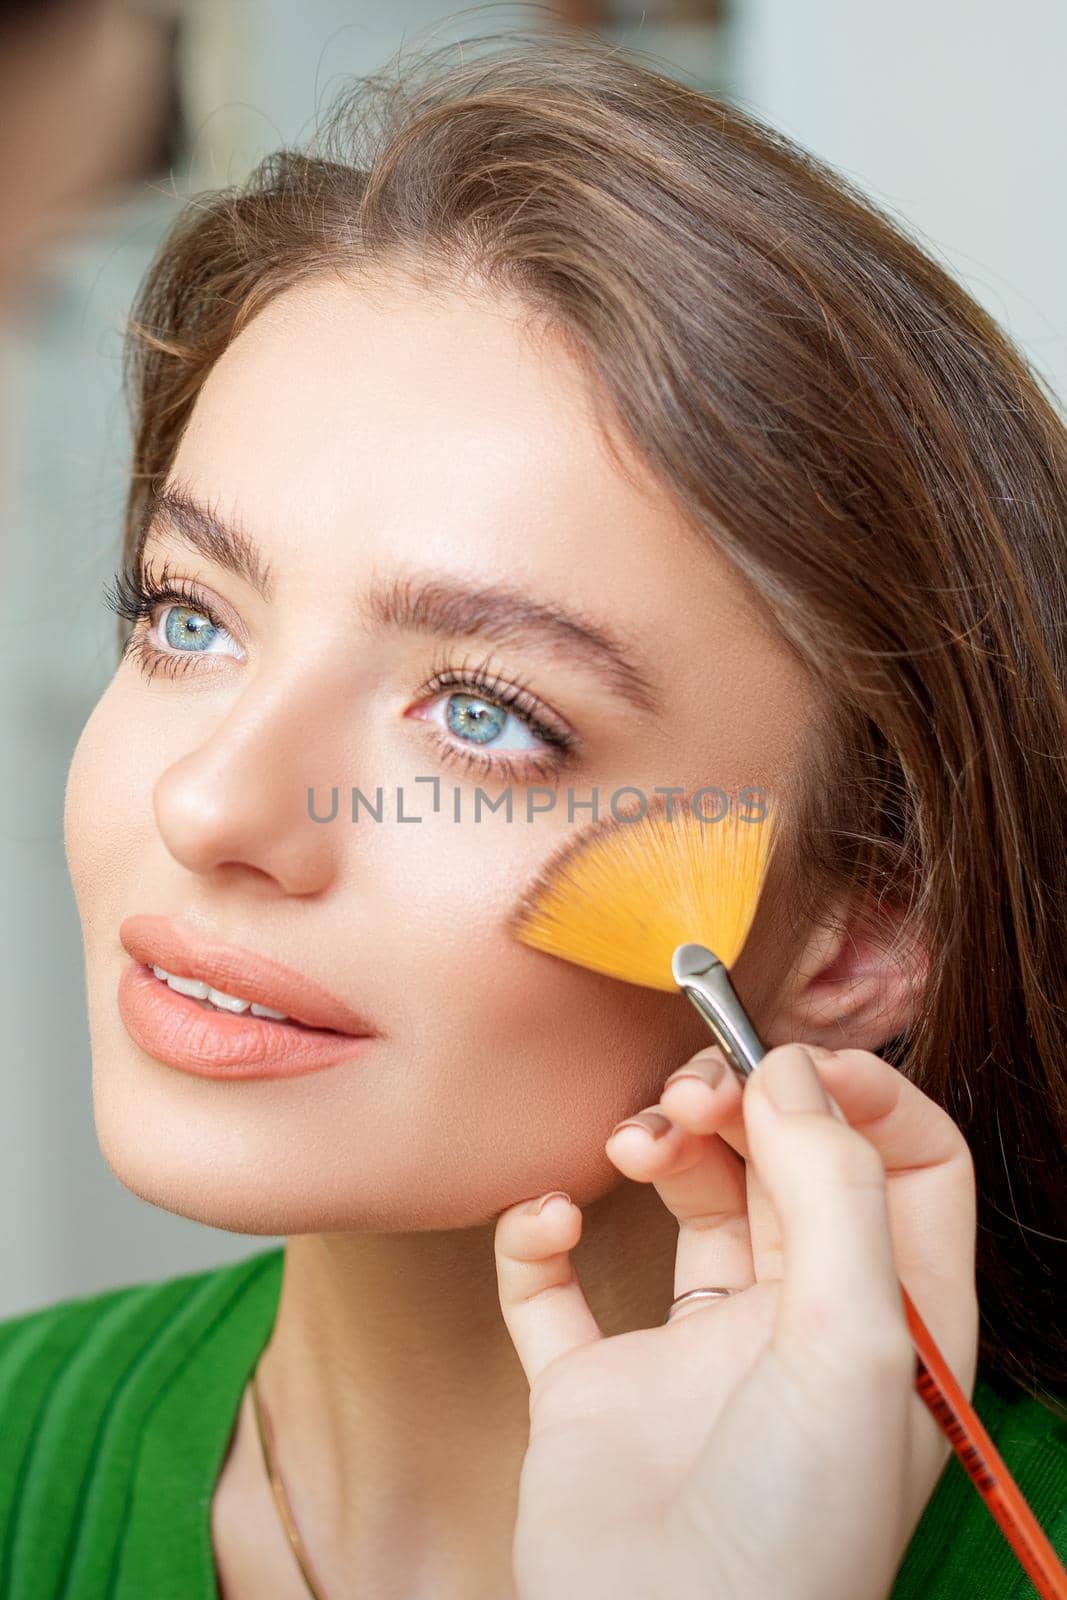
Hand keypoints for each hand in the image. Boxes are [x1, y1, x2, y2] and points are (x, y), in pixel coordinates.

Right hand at [493, 1044, 977, 1599]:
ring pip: (685, 1201)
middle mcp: (797, 1325)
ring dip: (658, 1146)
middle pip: (786, 1164)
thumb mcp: (854, 1347)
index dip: (857, 1093)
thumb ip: (833, 1192)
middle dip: (742, 1103)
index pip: (908, 1163)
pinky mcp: (593, 1388)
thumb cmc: (789, 1536)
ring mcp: (693, 1355)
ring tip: (634, 1145)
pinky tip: (547, 1222)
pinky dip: (538, 1235)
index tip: (787, 1058)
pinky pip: (554, 1286)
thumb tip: (790, 1070)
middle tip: (693, 1090)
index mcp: (888, 1319)